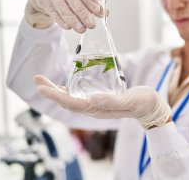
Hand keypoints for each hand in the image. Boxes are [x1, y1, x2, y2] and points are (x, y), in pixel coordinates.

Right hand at [25, 0, 103, 31]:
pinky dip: (63, 22)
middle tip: (92, 24)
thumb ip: (92, 0)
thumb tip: (104, 13)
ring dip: (74, 21)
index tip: (97, 10)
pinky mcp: (43, 1)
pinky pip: (54, 14)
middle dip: (83, 13)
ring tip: (82, 29)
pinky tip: (70, 27)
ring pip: (63, 8)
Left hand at [34, 75, 171, 129]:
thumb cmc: (143, 103)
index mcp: (99, 109)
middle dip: (51, 92)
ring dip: (56, 91)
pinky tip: (65, 84)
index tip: (42, 87)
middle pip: (67, 101)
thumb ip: (112, 101)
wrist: (151, 107)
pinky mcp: (100, 100)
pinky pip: (80, 96)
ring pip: (72, 99)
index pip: (72, 104)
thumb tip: (91, 99)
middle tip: (37, 79)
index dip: (56, 96)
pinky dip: (69, 89)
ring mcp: (97, 105)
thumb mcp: (130, 100)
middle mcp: (94, 108)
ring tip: (44, 81)